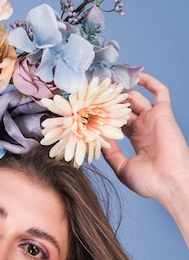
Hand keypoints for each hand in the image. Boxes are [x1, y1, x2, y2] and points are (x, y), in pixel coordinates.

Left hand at [103, 72, 188, 206]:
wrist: (169, 183)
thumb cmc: (148, 182)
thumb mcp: (122, 168)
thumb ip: (111, 154)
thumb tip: (99, 140)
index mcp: (137, 141)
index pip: (119, 122)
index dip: (106, 116)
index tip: (90, 111)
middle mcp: (145, 128)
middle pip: (126, 109)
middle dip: (112, 102)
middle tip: (96, 93)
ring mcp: (153, 120)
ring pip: (138, 98)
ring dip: (125, 91)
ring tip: (108, 84)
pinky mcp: (163, 113)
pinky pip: (160, 92)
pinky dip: (150, 82)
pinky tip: (135, 77)